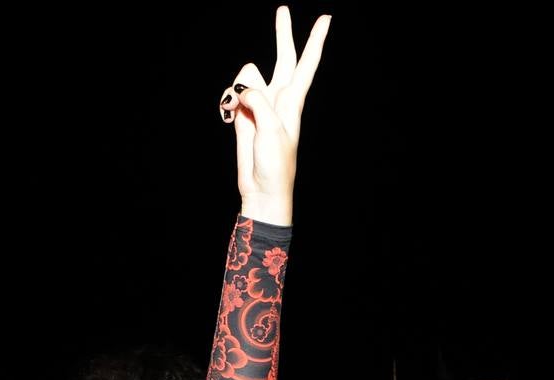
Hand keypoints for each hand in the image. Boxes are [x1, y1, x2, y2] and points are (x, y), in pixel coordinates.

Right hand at [218, 6, 330, 223]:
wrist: (262, 188)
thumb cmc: (276, 162)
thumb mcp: (271, 127)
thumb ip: (257, 98)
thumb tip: (241, 88)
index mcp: (293, 100)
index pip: (306, 62)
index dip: (315, 40)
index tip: (326, 18)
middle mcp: (279, 97)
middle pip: (282, 57)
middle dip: (282, 34)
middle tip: (282, 9)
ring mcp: (260, 103)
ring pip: (246, 76)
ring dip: (239, 89)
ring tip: (242, 114)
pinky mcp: (243, 113)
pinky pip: (232, 94)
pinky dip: (227, 102)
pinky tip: (229, 116)